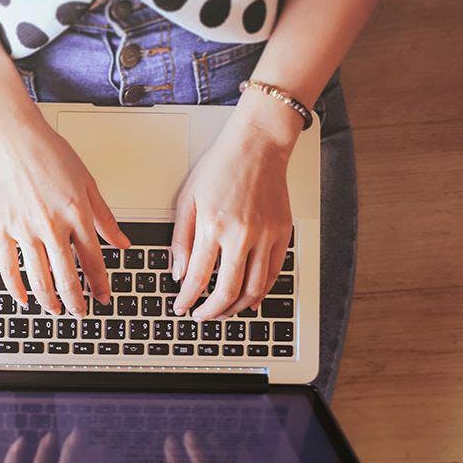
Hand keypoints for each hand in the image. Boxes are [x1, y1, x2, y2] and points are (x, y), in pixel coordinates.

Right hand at [0, 119, 130, 316]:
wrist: (14, 139)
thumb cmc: (50, 154)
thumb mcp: (88, 183)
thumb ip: (105, 218)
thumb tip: (122, 243)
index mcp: (77, 214)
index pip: (93, 262)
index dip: (100, 285)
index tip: (104, 298)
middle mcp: (52, 226)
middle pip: (67, 277)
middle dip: (76, 301)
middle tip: (81, 312)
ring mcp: (25, 229)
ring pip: (39, 278)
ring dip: (50, 300)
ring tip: (56, 310)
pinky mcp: (2, 228)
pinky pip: (8, 266)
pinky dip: (16, 288)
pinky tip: (24, 299)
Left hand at [171, 97, 298, 320]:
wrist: (258, 146)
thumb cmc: (220, 167)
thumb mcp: (187, 200)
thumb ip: (181, 240)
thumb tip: (180, 273)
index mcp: (213, 226)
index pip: (198, 277)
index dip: (188, 300)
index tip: (181, 308)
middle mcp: (242, 234)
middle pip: (228, 291)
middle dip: (212, 311)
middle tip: (201, 316)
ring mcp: (266, 235)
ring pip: (255, 288)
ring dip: (236, 307)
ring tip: (223, 311)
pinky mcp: (283, 233)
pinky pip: (274, 273)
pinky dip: (262, 292)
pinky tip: (250, 300)